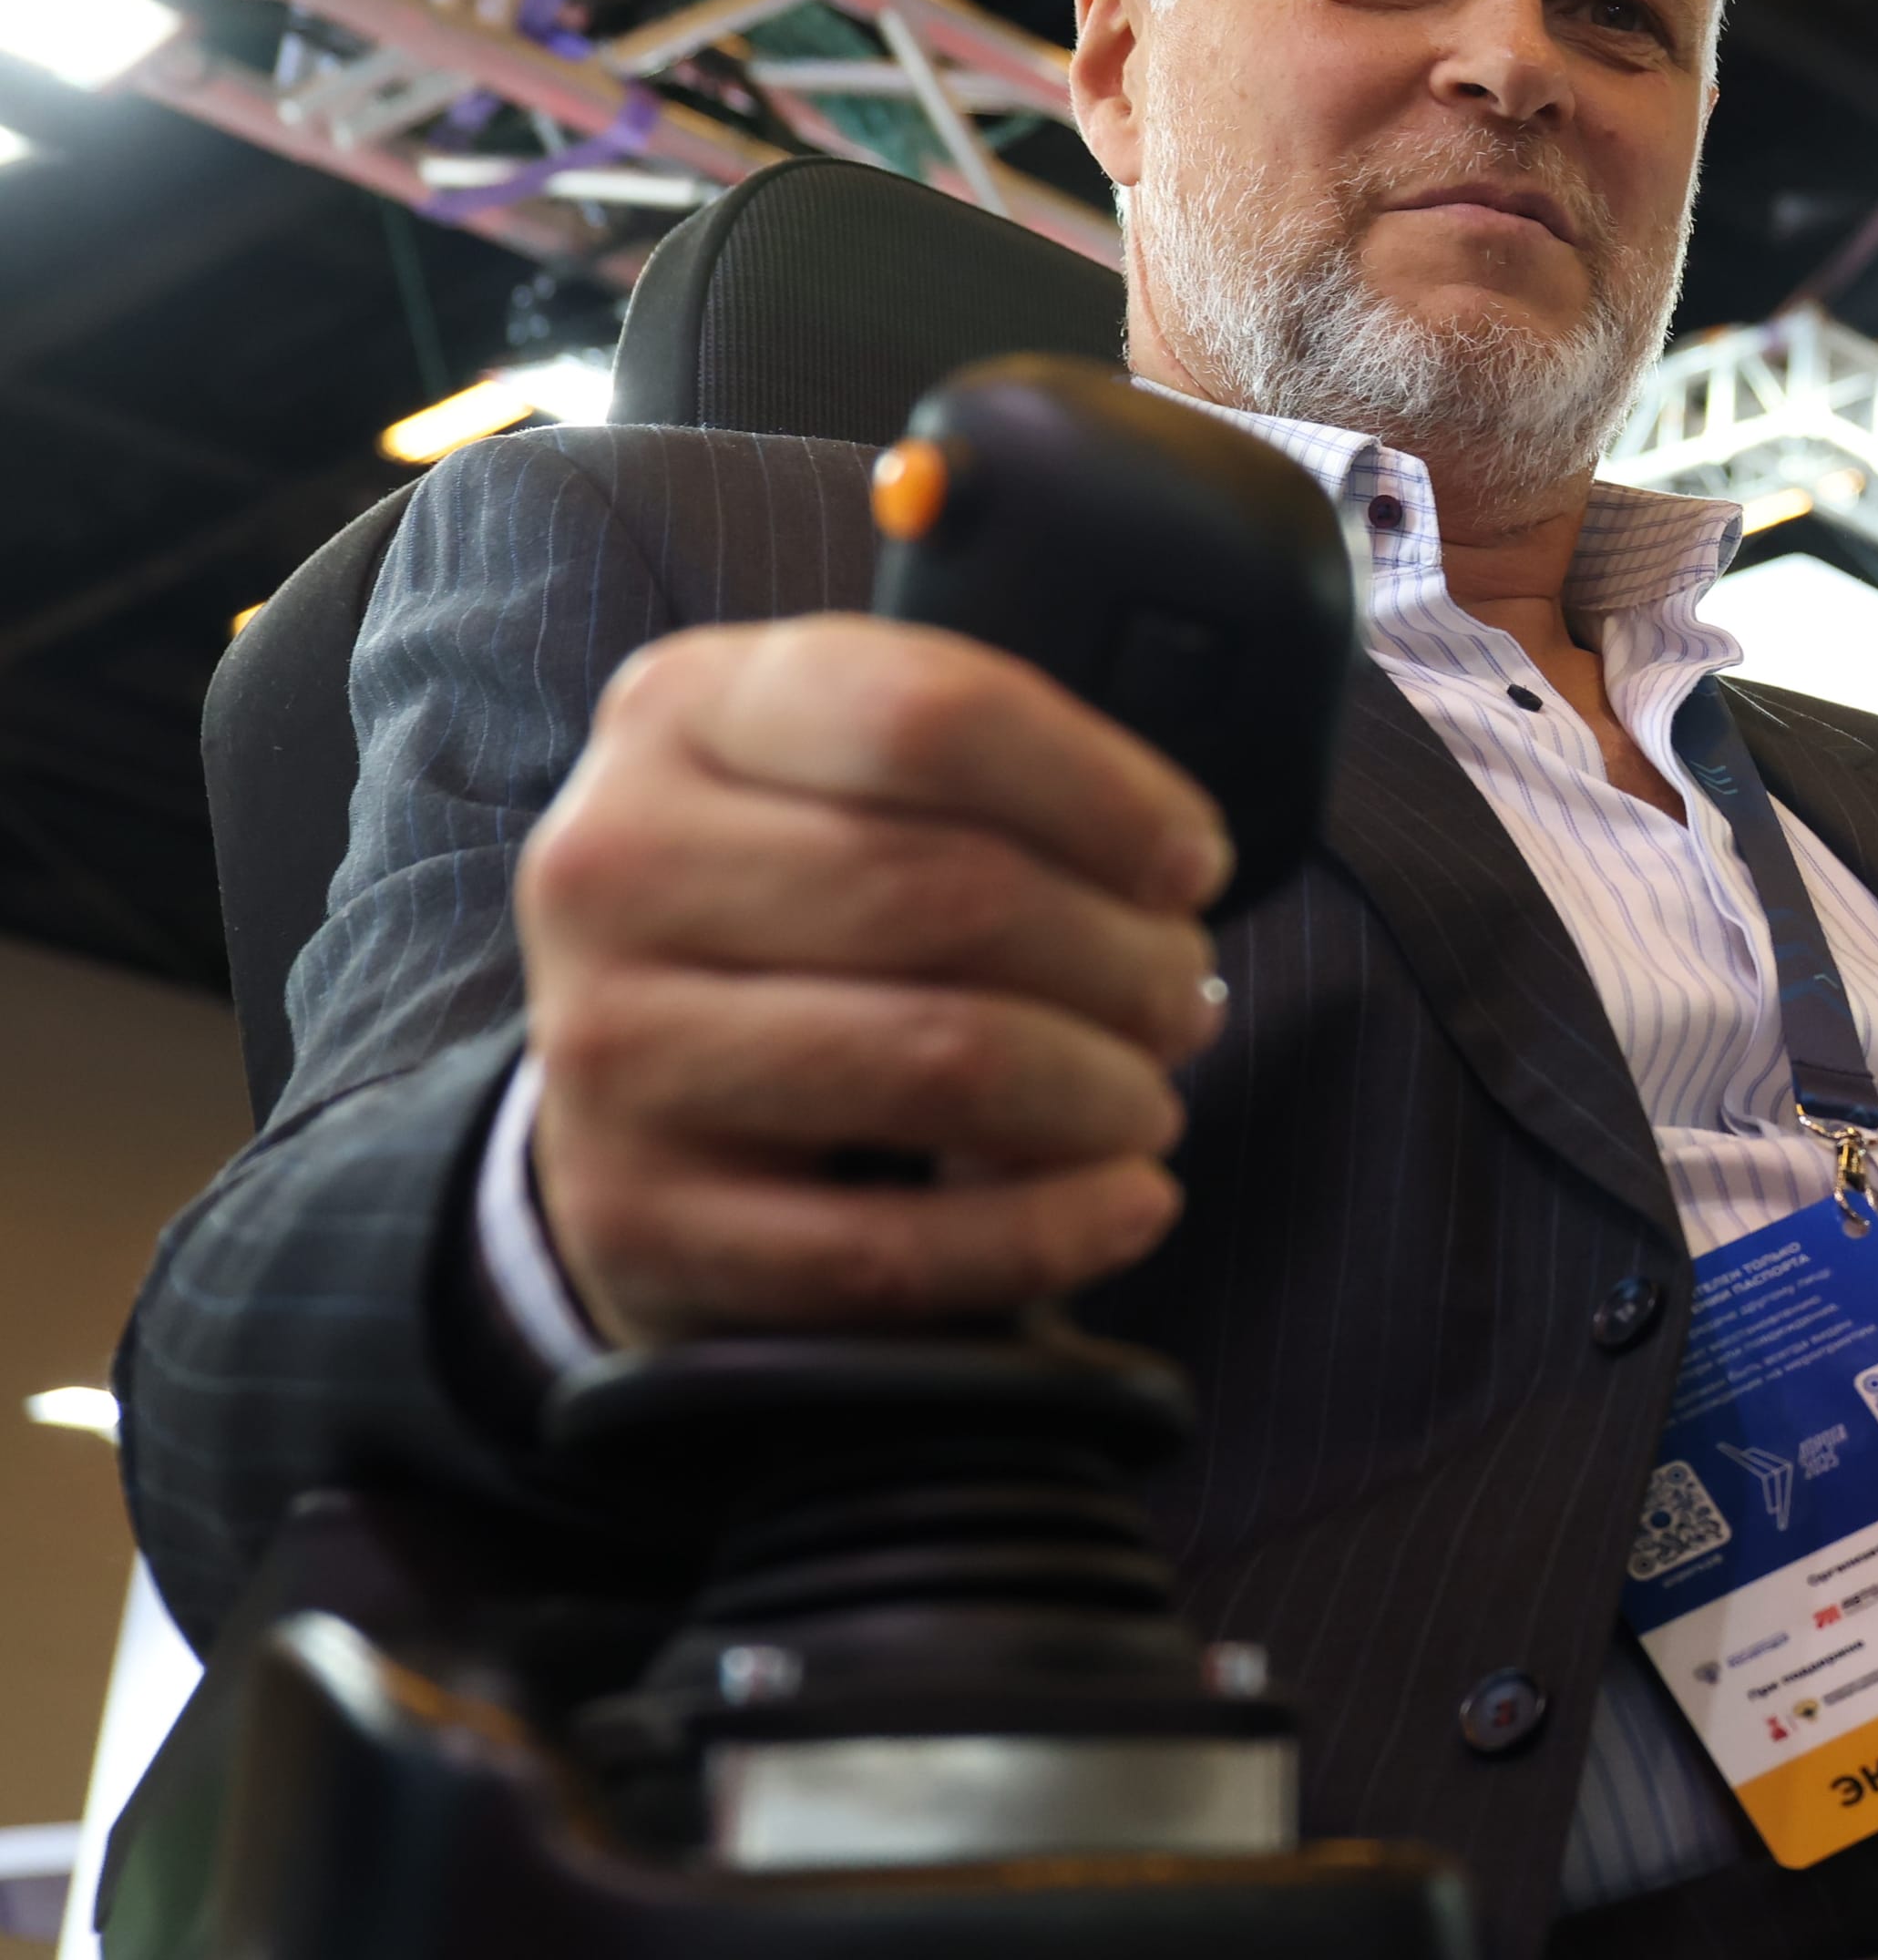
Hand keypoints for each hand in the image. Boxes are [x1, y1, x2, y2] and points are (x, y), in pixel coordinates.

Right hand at [516, 615, 1232, 1345]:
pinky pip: (891, 1246)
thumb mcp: (854, 781)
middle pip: (956, 896)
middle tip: (1180, 1002)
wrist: (631, 1087)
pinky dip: (1049, 1231)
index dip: (1107, 797)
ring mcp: (605, 1049)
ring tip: (1144, 1101)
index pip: (932, 720)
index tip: (1190, 866)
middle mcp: (612, 867)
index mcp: (683, 713)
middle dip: (1127, 963)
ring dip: (1103, 1093)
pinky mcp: (636, 1220)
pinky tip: (1126, 1203)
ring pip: (941, 1064)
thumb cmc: (803, 912)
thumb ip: (995, 779)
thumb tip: (1172, 875)